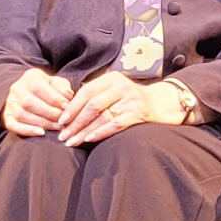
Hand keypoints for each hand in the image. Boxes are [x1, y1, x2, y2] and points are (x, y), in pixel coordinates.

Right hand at [2, 67, 72, 137]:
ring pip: (21, 115)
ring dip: (41, 123)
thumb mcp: (58, 83)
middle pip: (28, 102)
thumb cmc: (49, 89)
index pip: (38, 87)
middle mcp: (17, 88)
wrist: (34, 93)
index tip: (67, 107)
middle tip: (62, 120)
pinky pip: (12, 125)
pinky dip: (27, 130)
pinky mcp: (7, 116)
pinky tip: (41, 133)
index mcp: (30, 77)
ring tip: (57, 127)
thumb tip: (68, 96)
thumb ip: (63, 88)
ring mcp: (10, 103)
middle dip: (48, 113)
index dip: (53, 98)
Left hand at [56, 73, 184, 146]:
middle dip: (75, 122)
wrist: (159, 104)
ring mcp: (131, 99)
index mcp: (112, 78)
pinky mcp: (138, 113)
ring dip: (84, 131)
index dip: (72, 107)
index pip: (86, 91)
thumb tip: (66, 110)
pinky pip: (116, 124)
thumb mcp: (113, 90)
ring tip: (72, 141)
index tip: (61, 120)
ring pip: (102, 116)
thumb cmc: (129, 99)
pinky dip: (101, 132)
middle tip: (63, 136)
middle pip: (92, 105)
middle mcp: (121, 86)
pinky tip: (89, 139)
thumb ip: (95, 95)